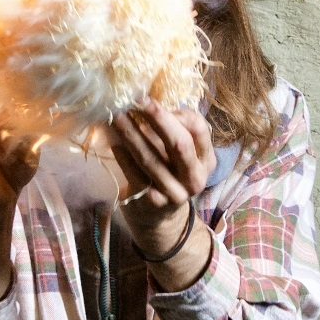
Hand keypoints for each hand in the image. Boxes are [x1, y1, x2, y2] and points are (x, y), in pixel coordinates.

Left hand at [108, 101, 215, 267]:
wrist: (160, 218)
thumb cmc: (169, 173)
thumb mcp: (180, 155)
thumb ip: (173, 131)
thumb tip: (147, 102)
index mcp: (206, 160)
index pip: (199, 129)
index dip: (178, 112)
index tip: (155, 101)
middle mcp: (195, 177)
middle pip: (179, 143)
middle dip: (158, 119)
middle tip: (139, 101)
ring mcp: (175, 192)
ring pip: (151, 158)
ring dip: (132, 134)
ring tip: (117, 116)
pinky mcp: (153, 202)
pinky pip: (135, 173)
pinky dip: (123, 156)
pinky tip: (114, 142)